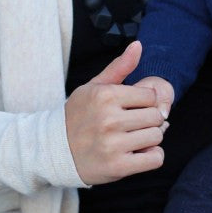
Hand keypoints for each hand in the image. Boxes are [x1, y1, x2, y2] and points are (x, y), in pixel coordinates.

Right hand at [64, 41, 170, 184]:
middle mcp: (109, 119)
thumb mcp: (94, 87)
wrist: (54, 150)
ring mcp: (113, 145)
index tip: (131, 108)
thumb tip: (139, 45)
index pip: (151, 96)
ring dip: (150, 139)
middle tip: (132, 125)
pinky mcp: (118, 167)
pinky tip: (137, 153)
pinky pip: (155, 159)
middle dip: (148, 120)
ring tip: (132, 139)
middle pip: (156, 116)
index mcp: (105, 96)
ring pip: (157, 136)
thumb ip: (119, 67)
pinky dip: (152, 156)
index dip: (144, 102)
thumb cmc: (78, 116)